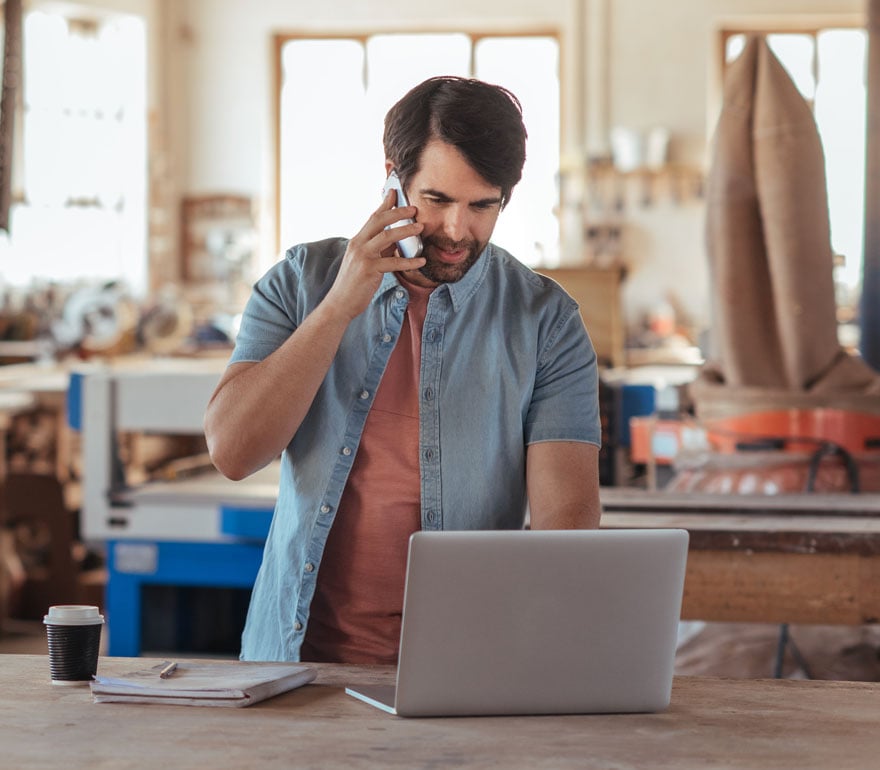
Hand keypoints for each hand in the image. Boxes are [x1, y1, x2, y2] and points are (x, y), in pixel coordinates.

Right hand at [325, 190, 425, 320]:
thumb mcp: (365, 262)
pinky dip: (409, 261)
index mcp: (357, 241)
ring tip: (421, 228)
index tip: (394, 193)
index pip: (372, 217)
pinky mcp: (369, 270)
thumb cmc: (353, 284)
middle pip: (379, 221)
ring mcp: (363, 256)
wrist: (340, 303)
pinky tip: (421, 261)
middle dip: (397, 212)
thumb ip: (379, 251)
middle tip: (414, 209)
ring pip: (387, 237)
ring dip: (406, 230)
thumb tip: (396, 243)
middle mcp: (358, 244)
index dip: (384, 204)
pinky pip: (393, 262)